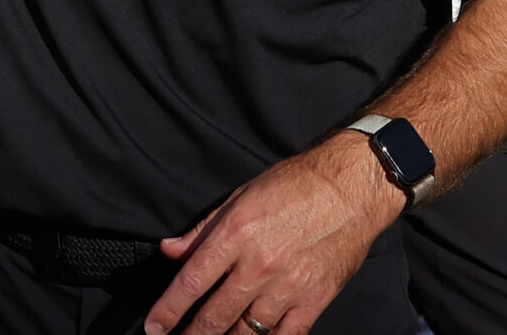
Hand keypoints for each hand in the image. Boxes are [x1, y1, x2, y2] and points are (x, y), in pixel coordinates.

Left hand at [143, 133, 403, 334]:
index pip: (191, 282)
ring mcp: (288, 286)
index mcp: (235, 234)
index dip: (168, 310)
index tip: (154, 327)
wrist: (351, 188)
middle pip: (215, 315)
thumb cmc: (295, 185)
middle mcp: (258, 265)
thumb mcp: (240, 197)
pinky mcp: (315, 299)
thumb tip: (170, 251)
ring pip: (248, 332)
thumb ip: (202, 230)